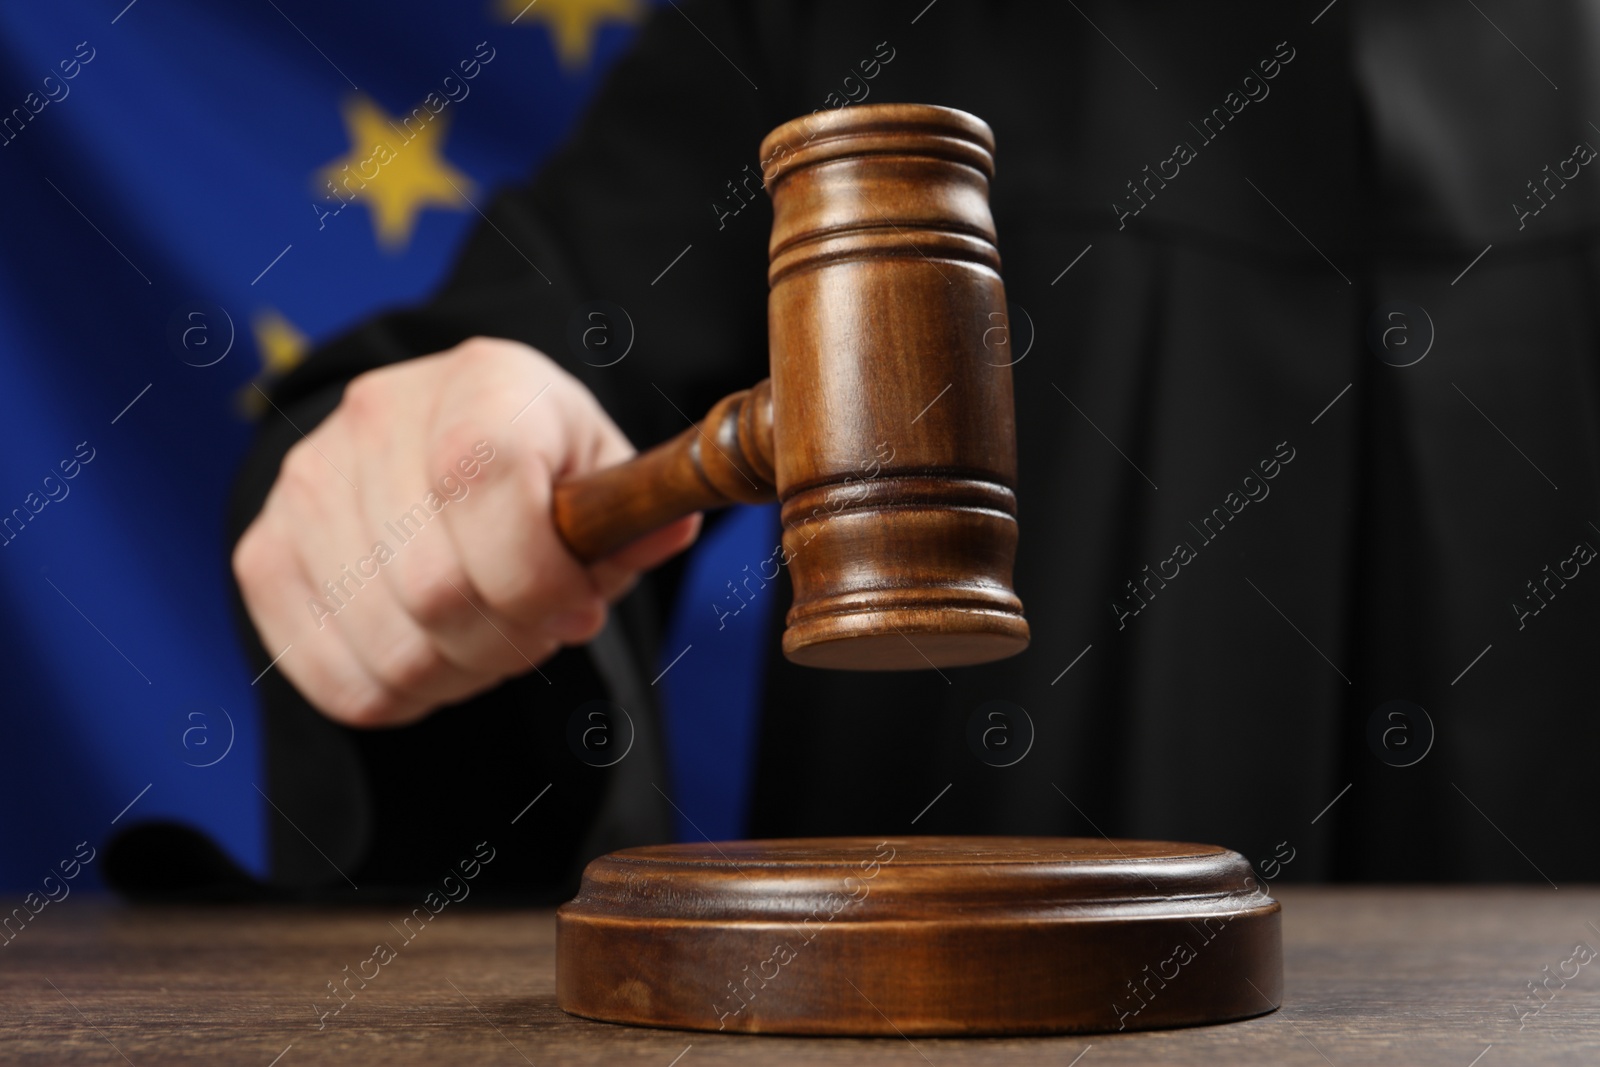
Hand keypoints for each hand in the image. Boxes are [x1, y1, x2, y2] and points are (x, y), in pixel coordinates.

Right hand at [232, 337, 698, 726]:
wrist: (436, 438)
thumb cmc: (538, 463)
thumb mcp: (601, 470)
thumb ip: (633, 514)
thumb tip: (664, 532)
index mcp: (479, 381)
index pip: (484, 485)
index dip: (541, 579)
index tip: (579, 611)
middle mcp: (376, 417)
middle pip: (435, 589)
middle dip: (511, 642)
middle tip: (538, 634)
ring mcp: (306, 484)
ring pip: (390, 647)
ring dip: (460, 673)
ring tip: (489, 639)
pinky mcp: (264, 550)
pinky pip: (334, 676)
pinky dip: (401, 693)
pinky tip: (433, 652)